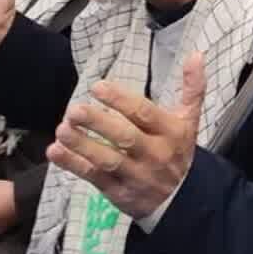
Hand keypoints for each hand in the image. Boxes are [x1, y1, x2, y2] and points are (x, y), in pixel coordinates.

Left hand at [47, 53, 202, 221]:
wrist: (182, 199)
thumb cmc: (179, 150)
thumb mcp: (190, 120)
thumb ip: (193, 87)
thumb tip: (197, 54)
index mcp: (171, 132)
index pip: (144, 114)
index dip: (121, 101)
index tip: (98, 87)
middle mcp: (154, 154)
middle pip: (125, 137)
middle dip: (98, 123)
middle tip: (74, 110)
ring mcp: (135, 175)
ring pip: (107, 160)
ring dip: (82, 146)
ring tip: (62, 130)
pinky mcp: (118, 192)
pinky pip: (94, 177)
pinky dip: (73, 165)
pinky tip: (55, 152)